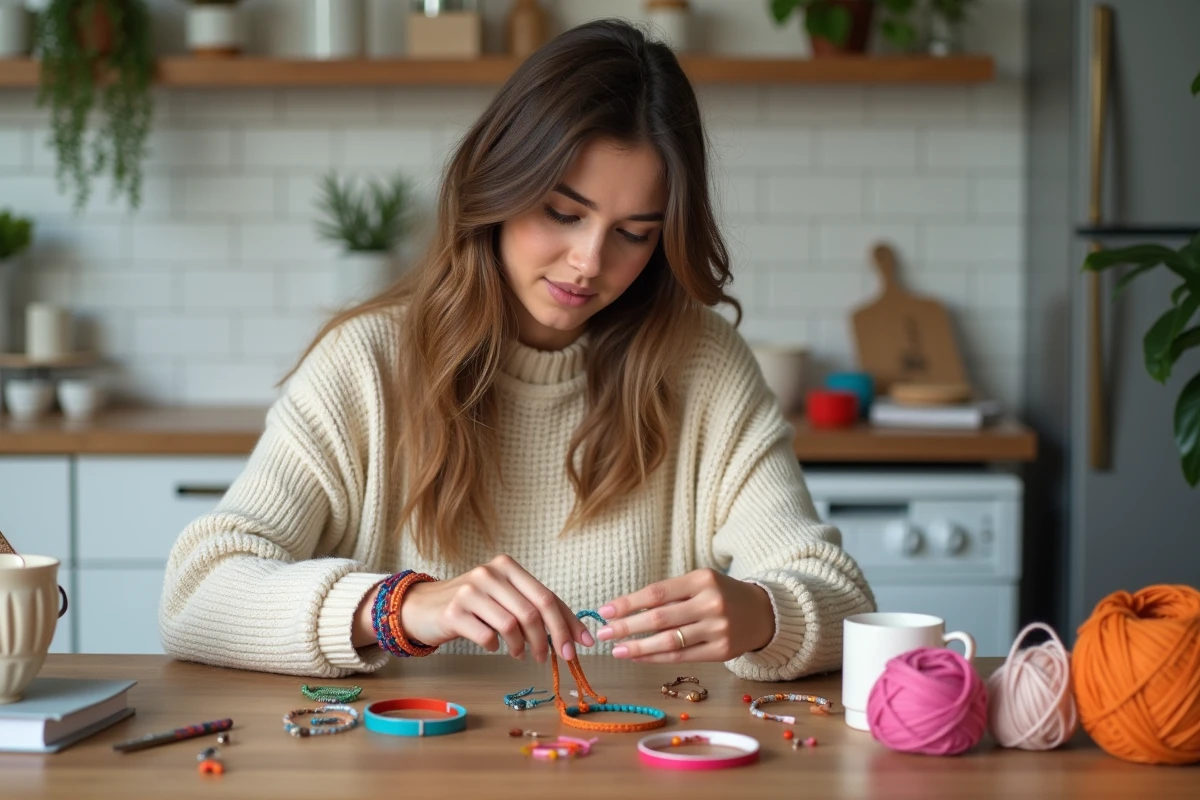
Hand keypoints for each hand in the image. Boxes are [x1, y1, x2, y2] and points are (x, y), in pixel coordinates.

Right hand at [397, 555, 594, 662]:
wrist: (422, 607)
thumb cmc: (472, 605)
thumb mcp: (503, 597)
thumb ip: (533, 608)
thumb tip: (572, 635)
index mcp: (507, 567)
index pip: (546, 596)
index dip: (567, 622)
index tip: (580, 644)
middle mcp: (489, 574)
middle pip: (533, 611)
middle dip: (549, 639)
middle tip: (551, 658)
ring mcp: (470, 591)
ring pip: (512, 624)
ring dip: (522, 646)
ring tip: (520, 654)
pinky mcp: (454, 612)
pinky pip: (487, 636)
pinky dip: (496, 646)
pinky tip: (494, 646)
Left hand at [596, 569, 774, 662]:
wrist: (763, 613)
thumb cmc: (721, 595)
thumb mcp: (700, 582)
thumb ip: (670, 594)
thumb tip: (626, 611)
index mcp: (703, 579)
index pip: (657, 593)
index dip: (628, 603)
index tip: (605, 611)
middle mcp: (712, 603)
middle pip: (660, 618)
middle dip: (627, 627)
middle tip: (603, 634)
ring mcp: (718, 629)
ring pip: (669, 641)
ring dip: (638, 647)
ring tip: (617, 650)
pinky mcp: (722, 652)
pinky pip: (681, 657)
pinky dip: (656, 658)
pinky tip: (638, 657)